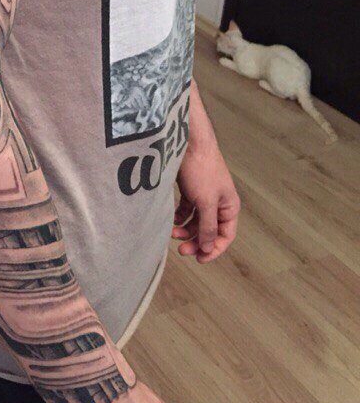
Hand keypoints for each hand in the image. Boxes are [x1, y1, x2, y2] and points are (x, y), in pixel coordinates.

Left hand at [172, 137, 239, 263]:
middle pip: (209, 230)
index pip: (225, 236)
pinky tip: (171, 220)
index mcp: (229, 207)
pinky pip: (187, 210)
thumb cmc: (202, 169)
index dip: (213, 249)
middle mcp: (219, 203)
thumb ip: (208, 226)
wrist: (189, 143)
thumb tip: (208, 247)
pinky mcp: (191, 190)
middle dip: (196, 241)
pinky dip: (180, 217)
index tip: (199, 259)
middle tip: (181, 250)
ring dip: (186, 230)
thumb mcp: (206, 202)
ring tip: (172, 233)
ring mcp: (204, 196)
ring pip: (196, 221)